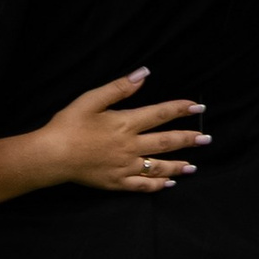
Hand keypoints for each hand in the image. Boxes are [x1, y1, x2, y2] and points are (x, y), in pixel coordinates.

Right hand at [35, 71, 207, 195]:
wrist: (52, 155)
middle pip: (166, 142)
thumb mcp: (91, 99)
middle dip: (188, 139)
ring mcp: (125, 166)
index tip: (198, 107)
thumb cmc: (68, 124)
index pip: (160, 114)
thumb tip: (143, 73)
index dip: (180, 108)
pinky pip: (142, 185)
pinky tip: (168, 184)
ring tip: (194, 165)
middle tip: (207, 139)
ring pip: (159, 167)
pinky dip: (157, 185)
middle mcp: (130, 146)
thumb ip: (119, 88)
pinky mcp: (116, 182)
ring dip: (178, 166)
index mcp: (125, 123)